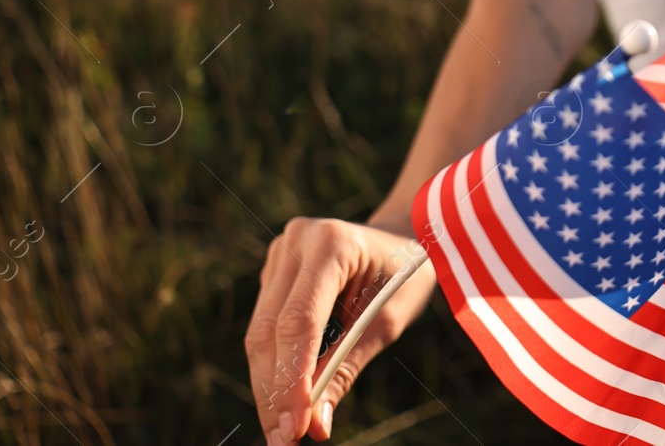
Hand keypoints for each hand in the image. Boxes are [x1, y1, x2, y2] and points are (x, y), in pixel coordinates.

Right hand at [245, 217, 435, 442]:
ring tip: (282, 431)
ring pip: (260, 333)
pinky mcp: (273, 271)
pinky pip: (265, 326)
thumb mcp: (387, 323)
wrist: (403, 239)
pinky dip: (273, 366)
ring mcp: (280, 253)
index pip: (300, 322)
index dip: (292, 379)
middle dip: (274, 391)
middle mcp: (297, 241)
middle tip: (282, 440)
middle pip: (270, 330)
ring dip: (268, 386)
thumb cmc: (405, 278)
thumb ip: (347, 368)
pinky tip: (282, 402)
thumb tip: (315, 426)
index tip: (294, 428)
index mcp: (333, 243)